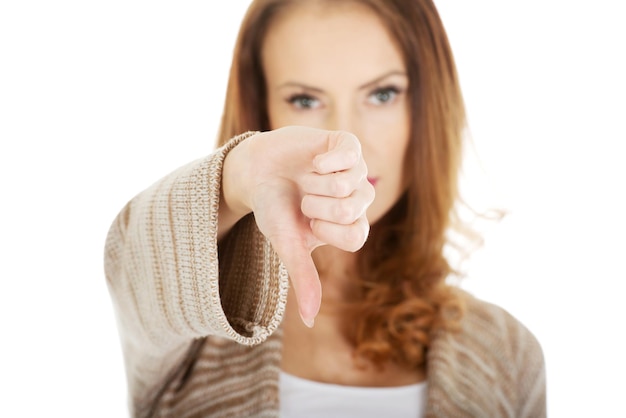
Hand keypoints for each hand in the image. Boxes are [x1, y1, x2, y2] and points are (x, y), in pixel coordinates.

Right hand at [222, 126, 373, 326]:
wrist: (255, 172)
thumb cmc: (273, 210)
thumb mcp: (287, 245)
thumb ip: (303, 278)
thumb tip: (309, 322)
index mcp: (348, 226)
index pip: (356, 237)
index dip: (326, 229)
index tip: (307, 221)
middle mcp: (357, 200)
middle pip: (352, 209)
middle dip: (317, 205)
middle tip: (304, 198)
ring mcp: (354, 171)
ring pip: (349, 183)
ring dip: (316, 183)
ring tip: (306, 178)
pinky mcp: (345, 145)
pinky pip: (350, 154)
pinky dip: (326, 160)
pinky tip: (314, 162)